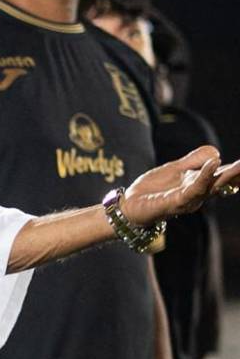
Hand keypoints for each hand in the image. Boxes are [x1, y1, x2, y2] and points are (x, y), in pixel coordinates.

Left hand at [122, 147, 239, 229]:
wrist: (129, 205)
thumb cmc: (153, 189)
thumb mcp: (175, 168)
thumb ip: (193, 160)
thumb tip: (216, 153)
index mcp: (198, 184)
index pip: (221, 176)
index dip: (235, 171)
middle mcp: (197, 194)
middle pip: (221, 183)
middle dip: (236, 175)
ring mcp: (187, 199)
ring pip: (210, 186)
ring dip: (226, 176)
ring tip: (239, 165)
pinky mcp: (175, 202)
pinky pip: (193, 189)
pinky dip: (204, 177)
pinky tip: (212, 165)